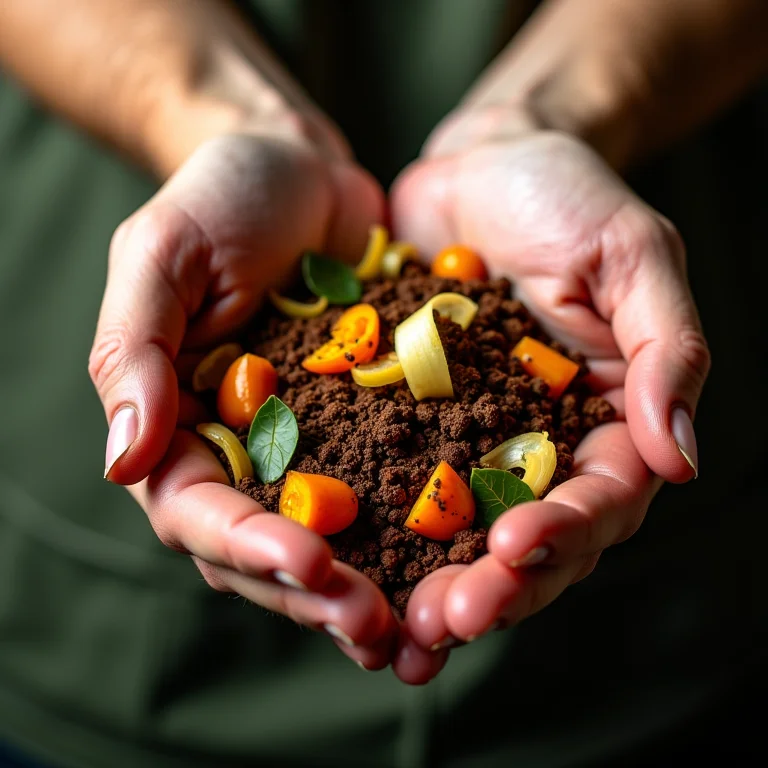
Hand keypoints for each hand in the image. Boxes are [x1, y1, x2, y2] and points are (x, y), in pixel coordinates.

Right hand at [88, 132, 398, 666]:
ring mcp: (314, 450)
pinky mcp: (375, 429)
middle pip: (270, 551)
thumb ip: (136, 351)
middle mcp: (246, 455)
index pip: (200, 512)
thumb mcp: (163, 254)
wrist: (303, 171)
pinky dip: (422, 539)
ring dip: (373, 592)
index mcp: (181, 428)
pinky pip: (396, 493)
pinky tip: (463, 568)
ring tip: (421, 634)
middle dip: (319, 594)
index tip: (310, 564)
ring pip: (335, 544)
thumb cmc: (221, 199)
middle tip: (376, 630)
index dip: (249, 547)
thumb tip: (123, 459)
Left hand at [389, 113, 710, 680]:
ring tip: (393, 632)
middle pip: (526, 541)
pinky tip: (338, 570)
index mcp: (605, 420)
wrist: (481, 164)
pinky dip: (371, 532)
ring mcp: (468, 441)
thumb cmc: (566, 196)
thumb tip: (682, 460)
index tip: (515, 549)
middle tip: (444, 622)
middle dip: (491, 586)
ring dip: (428, 585)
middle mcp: (537, 447)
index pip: (600, 500)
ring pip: (456, 535)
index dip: (565, 534)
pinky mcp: (407, 422)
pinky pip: (390, 484)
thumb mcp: (632, 255)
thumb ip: (667, 350)